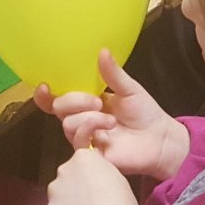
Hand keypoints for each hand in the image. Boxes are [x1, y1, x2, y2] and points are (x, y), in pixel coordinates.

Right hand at [32, 49, 189, 180]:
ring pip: (68, 124)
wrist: (160, 139)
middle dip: (74, 101)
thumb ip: (112, 73)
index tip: (45, 86)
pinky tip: (107, 128)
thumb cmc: (144, 113)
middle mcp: (82, 119)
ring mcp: (85, 137)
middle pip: (59, 108)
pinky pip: (78, 141)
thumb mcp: (129, 89)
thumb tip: (102, 50)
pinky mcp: (91, 154)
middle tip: (97, 102)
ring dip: (88, 118)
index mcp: (87, 102)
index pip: (58, 98)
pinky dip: (89, 129)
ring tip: (111, 120)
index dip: (46, 95)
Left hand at [39, 147, 140, 204]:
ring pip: (57, 198)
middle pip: (66, 178)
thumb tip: (95, 179)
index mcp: (82, 158)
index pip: (81, 161)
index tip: (98, 187)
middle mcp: (63, 170)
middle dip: (74, 189)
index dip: (89, 175)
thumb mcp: (117, 178)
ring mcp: (52, 192)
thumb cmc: (119, 202)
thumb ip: (100, 174)